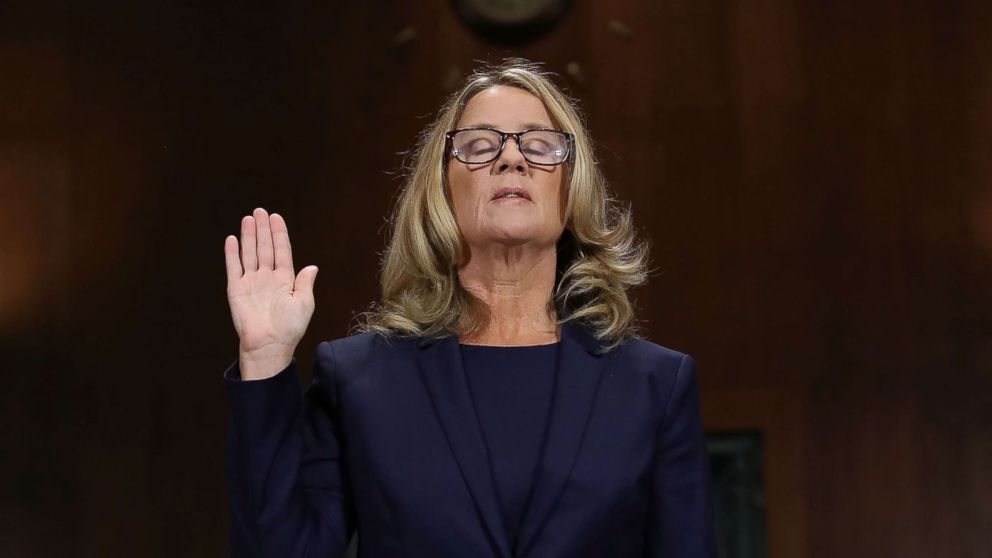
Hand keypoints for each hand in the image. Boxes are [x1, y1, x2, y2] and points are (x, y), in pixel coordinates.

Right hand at [224, 207, 317, 378]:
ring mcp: (251, 282)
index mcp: (285, 280)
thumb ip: (305, 283)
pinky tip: (232, 239)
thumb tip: (313, 266)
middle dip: (263, 229)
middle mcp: (267, 278)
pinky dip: (232, 254)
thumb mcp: (304, 303)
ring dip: (249, 236)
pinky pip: (234, 267)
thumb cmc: (289, 328)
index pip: (282, 251)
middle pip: (265, 248)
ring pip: (250, 253)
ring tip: (248, 219)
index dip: (279, 234)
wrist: (269, 344)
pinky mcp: (236, 289)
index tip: (276, 217)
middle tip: (260, 211)